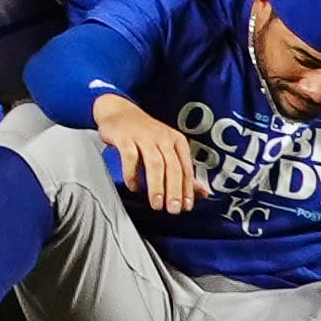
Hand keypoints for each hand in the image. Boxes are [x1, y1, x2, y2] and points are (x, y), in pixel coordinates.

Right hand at [95, 98, 201, 214]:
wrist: (118, 110)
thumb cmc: (145, 134)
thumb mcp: (167, 149)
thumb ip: (182, 171)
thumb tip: (202, 193)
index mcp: (176, 140)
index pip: (185, 168)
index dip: (187, 188)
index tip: (186, 207)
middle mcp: (162, 137)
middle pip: (172, 166)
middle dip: (174, 190)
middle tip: (173, 209)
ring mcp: (143, 136)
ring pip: (154, 163)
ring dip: (156, 186)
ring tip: (156, 204)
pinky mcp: (125, 137)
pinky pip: (130, 157)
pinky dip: (132, 174)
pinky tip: (133, 187)